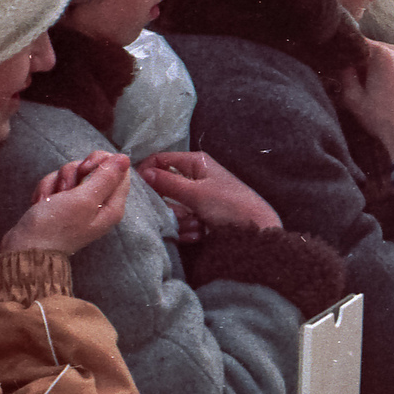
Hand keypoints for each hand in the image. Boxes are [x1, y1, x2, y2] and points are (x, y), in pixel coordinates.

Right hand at [0, 150, 130, 255]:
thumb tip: (125, 158)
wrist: (24, 249)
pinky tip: (41, 202)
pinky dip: (47, 189)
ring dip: (57, 182)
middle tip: (66, 188)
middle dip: (74, 173)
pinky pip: (57, 183)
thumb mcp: (84, 200)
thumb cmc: (55, 227)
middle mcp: (100, 203)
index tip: (85, 169)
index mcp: (112, 205)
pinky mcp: (62, 203)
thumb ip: (106, 178)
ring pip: (72, 174)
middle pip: (94, 168)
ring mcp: (80, 203)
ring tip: (50, 200)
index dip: (101, 162)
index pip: (120, 169)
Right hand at [137, 150, 280, 230]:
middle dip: (169, 204)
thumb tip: (142, 172)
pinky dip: (188, 229)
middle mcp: (196, 177)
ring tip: (197, 224)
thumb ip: (168, 183)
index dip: (147, 172)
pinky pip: (182, 221)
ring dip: (181, 220)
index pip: (160, 160)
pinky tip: (200, 233)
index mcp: (196, 163)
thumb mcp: (196, 193)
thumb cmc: (228, 205)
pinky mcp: (200, 216)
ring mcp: (197, 198)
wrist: (255, 232)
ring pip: (172, 208)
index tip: (138, 189)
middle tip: (179, 212)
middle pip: (164, 187)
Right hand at [340, 38, 393, 164]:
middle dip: (369, 62)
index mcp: (383, 54)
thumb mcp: (353, 99)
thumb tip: (345, 64)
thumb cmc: (382, 119)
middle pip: (379, 50)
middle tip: (365, 84)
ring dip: (386, 69)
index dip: (351, 55)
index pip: (360, 43)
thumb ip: (345, 75)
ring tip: (383, 92)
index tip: (349, 68)